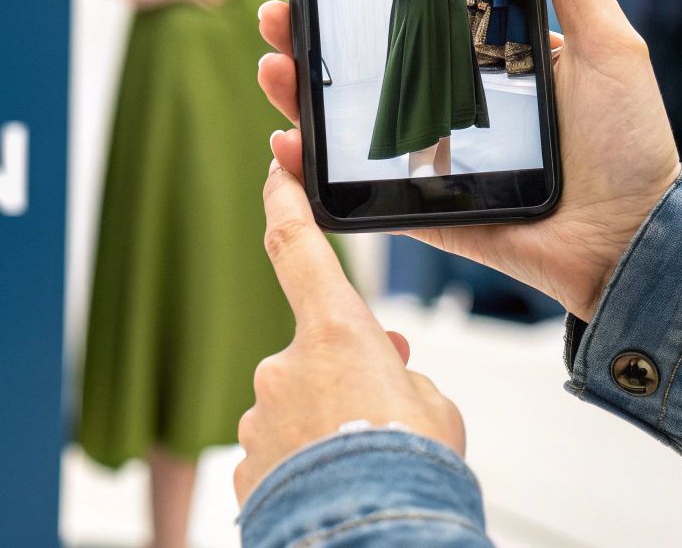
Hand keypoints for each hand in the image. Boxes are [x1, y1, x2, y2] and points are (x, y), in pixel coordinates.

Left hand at [234, 159, 464, 505]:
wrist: (372, 538)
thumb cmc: (410, 472)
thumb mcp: (434, 407)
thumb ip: (402, 378)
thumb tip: (383, 384)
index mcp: (335, 333)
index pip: (297, 246)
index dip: (284, 202)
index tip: (276, 170)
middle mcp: (285, 367)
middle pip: (316, 357)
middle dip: (348, 383)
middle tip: (385, 423)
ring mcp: (261, 417)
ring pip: (298, 413)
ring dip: (329, 433)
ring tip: (368, 469)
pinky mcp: (246, 466)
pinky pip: (280, 457)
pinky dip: (307, 471)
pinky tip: (336, 493)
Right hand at [255, 0, 680, 319]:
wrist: (635, 239)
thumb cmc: (632, 142)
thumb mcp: (609, 45)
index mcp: (485, 58)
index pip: (409, 18)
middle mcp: (449, 102)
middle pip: (362, 68)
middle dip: (309, 42)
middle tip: (278, 17)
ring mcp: (430, 155)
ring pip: (348, 125)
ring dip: (299, 97)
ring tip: (274, 69)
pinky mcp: (424, 206)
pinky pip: (359, 189)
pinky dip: (315, 175)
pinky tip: (287, 147)